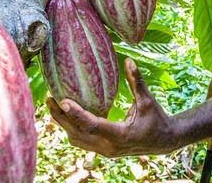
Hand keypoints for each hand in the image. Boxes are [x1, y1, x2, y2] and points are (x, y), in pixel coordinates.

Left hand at [48, 58, 178, 156]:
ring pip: (76, 139)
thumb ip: (137, 82)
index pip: (93, 125)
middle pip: (77, 134)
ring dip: (63, 124)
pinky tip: (65, 114)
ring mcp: (104, 151)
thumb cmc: (156, 119)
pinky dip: (71, 128)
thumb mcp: (147, 100)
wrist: (163, 141)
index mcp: (120, 135)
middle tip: (49, 99)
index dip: (77, 114)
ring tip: (52, 105)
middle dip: (61, 118)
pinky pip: (81, 141)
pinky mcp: (102, 150)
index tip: (63, 100)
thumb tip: (128, 60)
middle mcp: (109, 147)